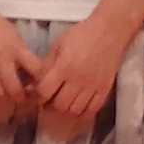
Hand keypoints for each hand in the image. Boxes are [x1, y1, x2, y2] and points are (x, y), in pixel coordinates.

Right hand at [0, 0, 36, 125]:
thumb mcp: (15, 37)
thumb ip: (23, 55)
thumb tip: (32, 76)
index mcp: (16, 49)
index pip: (36, 72)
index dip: (40, 85)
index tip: (39, 89)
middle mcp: (2, 59)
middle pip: (15, 90)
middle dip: (21, 98)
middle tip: (22, 98)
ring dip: (6, 101)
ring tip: (8, 99)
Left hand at [33, 14, 129, 136]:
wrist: (109, 31)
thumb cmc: (80, 35)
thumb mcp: (57, 46)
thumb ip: (46, 67)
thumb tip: (33, 86)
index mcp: (64, 67)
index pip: (45, 92)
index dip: (38, 96)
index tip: (39, 94)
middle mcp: (79, 79)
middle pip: (60, 105)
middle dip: (51, 105)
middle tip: (51, 99)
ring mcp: (94, 86)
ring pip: (75, 111)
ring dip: (66, 110)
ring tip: (64, 102)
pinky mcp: (105, 89)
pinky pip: (92, 110)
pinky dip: (83, 113)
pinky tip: (78, 106)